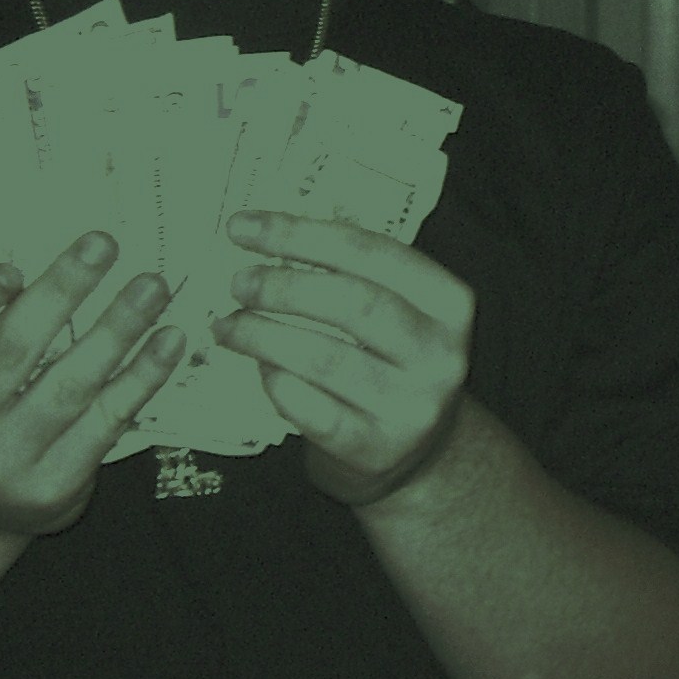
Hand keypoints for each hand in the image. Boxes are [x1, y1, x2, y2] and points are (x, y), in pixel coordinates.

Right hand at [0, 233, 183, 539]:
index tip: (14, 266)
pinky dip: (143, 376)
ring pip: (70, 384)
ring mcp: (0, 463)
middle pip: (10, 350)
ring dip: (118, 328)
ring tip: (151, 286)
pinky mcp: (52, 487)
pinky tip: (169, 340)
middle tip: (104, 243)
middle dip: (62, 291)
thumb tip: (61, 257)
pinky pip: (107, 420)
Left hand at [213, 212, 473, 506]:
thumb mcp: (397, 312)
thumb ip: (355, 274)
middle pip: (355, 304)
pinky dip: (274, 381)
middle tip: (237, 282)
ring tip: (228, 324)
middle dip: (283, 286)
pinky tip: (256, 366)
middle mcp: (440, 354)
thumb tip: (272, 230)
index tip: (243, 225)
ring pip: (325, 358)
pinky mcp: (374, 448)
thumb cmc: (389, 363)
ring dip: (262, 335)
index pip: (374, 252)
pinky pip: (309, 407)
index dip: (302, 234)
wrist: (413, 453)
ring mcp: (410, 406)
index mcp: (450, 303)